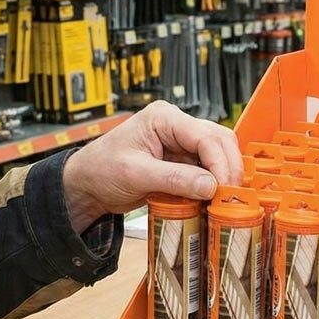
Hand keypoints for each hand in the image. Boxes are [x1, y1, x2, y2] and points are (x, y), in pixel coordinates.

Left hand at [62, 101, 242, 231]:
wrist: (87, 184)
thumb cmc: (101, 169)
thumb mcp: (135, 174)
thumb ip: (174, 178)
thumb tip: (210, 186)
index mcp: (164, 117)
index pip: (205, 136)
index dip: (220, 163)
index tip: (224, 189)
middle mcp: (176, 126)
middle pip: (219, 141)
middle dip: (228, 168)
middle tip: (231, 196)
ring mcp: (180, 143)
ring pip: (218, 155)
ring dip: (223, 177)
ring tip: (223, 201)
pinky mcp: (181, 161)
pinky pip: (207, 170)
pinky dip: (212, 184)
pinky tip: (211, 200)